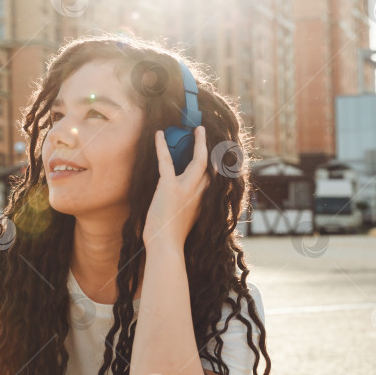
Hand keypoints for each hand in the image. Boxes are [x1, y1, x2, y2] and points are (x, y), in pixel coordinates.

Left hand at [142, 126, 209, 249]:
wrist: (166, 246)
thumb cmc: (172, 238)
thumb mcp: (186, 221)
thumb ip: (189, 207)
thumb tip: (183, 200)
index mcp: (205, 200)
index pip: (214, 177)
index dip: (216, 163)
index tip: (216, 153)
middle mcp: (201, 193)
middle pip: (210, 165)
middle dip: (208, 146)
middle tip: (202, 131)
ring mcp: (186, 189)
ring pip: (198, 159)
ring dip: (197, 141)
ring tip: (195, 128)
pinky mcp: (170, 187)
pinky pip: (166, 161)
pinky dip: (161, 146)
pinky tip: (158, 134)